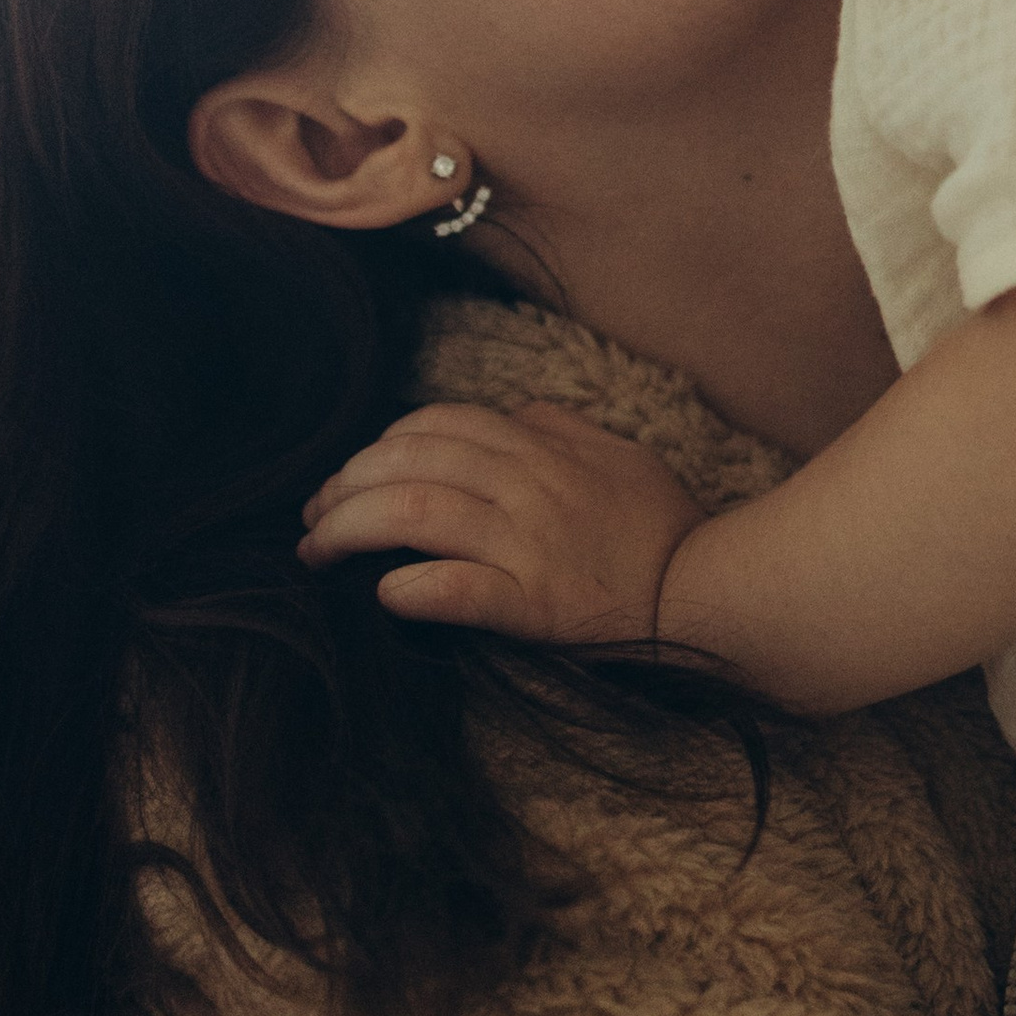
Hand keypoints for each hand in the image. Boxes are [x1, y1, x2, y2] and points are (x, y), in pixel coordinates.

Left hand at [298, 401, 701, 641]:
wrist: (706, 591)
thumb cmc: (664, 528)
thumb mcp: (621, 457)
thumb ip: (563, 428)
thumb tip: (518, 413)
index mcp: (542, 449)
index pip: (438, 425)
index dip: (379, 446)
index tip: (351, 475)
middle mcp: (527, 486)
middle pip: (410, 464)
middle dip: (343, 485)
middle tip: (310, 517)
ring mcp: (528, 543)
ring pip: (414, 514)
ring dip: (349, 529)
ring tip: (315, 554)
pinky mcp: (533, 603)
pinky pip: (455, 587)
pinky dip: (409, 588)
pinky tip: (383, 594)